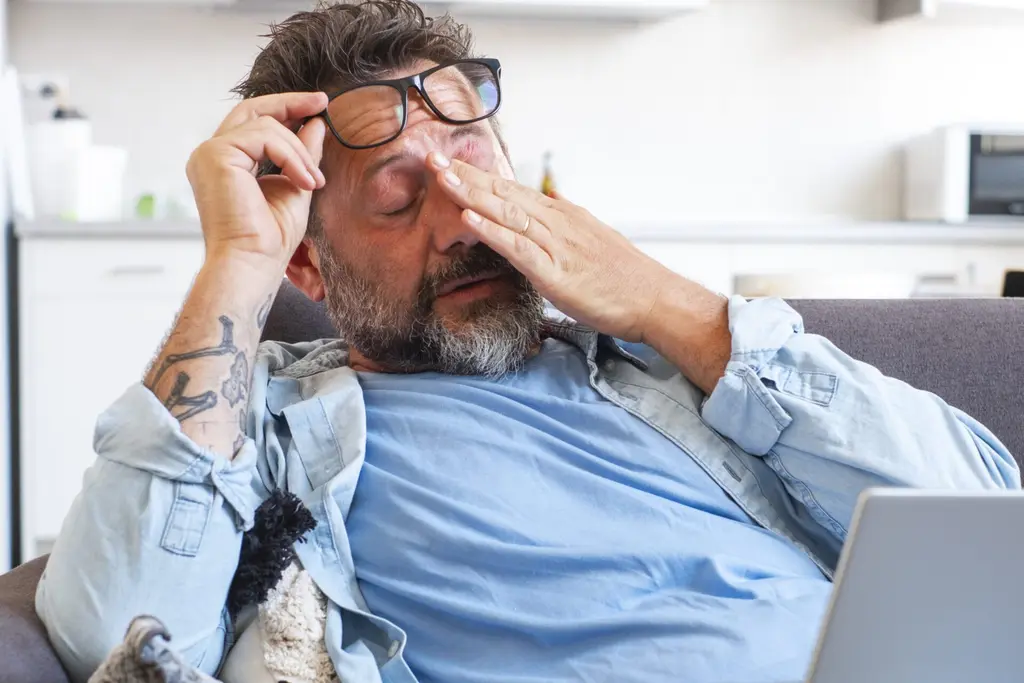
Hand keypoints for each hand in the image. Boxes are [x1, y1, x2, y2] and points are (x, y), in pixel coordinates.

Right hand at [186, 92, 328, 267]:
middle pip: (253, 110)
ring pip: (266, 125)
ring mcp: (209, 152)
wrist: (253, 264)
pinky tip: (305, 182)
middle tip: (322, 102)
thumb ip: (302, 155)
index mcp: (226, 162)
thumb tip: (315, 124)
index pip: (255, 122)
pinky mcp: (215, 155)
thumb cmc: (270, 239)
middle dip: (290, 103)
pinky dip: (291, 156)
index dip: (286, 109)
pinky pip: (264, 136)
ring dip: (299, 151)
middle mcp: (211, 154)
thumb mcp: (295, 186)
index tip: (317, 106)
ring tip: (315, 181)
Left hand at [428, 153, 677, 342]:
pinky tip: (470, 218)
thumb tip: (544, 215)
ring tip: (442, 178)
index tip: (450, 163)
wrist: (654, 298)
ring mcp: (556, 245)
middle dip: (466, 175)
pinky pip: (519, 247)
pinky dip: (493, 231)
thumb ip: (562, 230)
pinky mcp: (556, 272)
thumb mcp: (588, 244)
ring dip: (472, 194)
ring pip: (507, 212)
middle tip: (430, 156)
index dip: (479, 176)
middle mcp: (556, 223)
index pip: (513, 190)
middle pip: (504, 193)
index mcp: (561, 217)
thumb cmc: (624, 278)